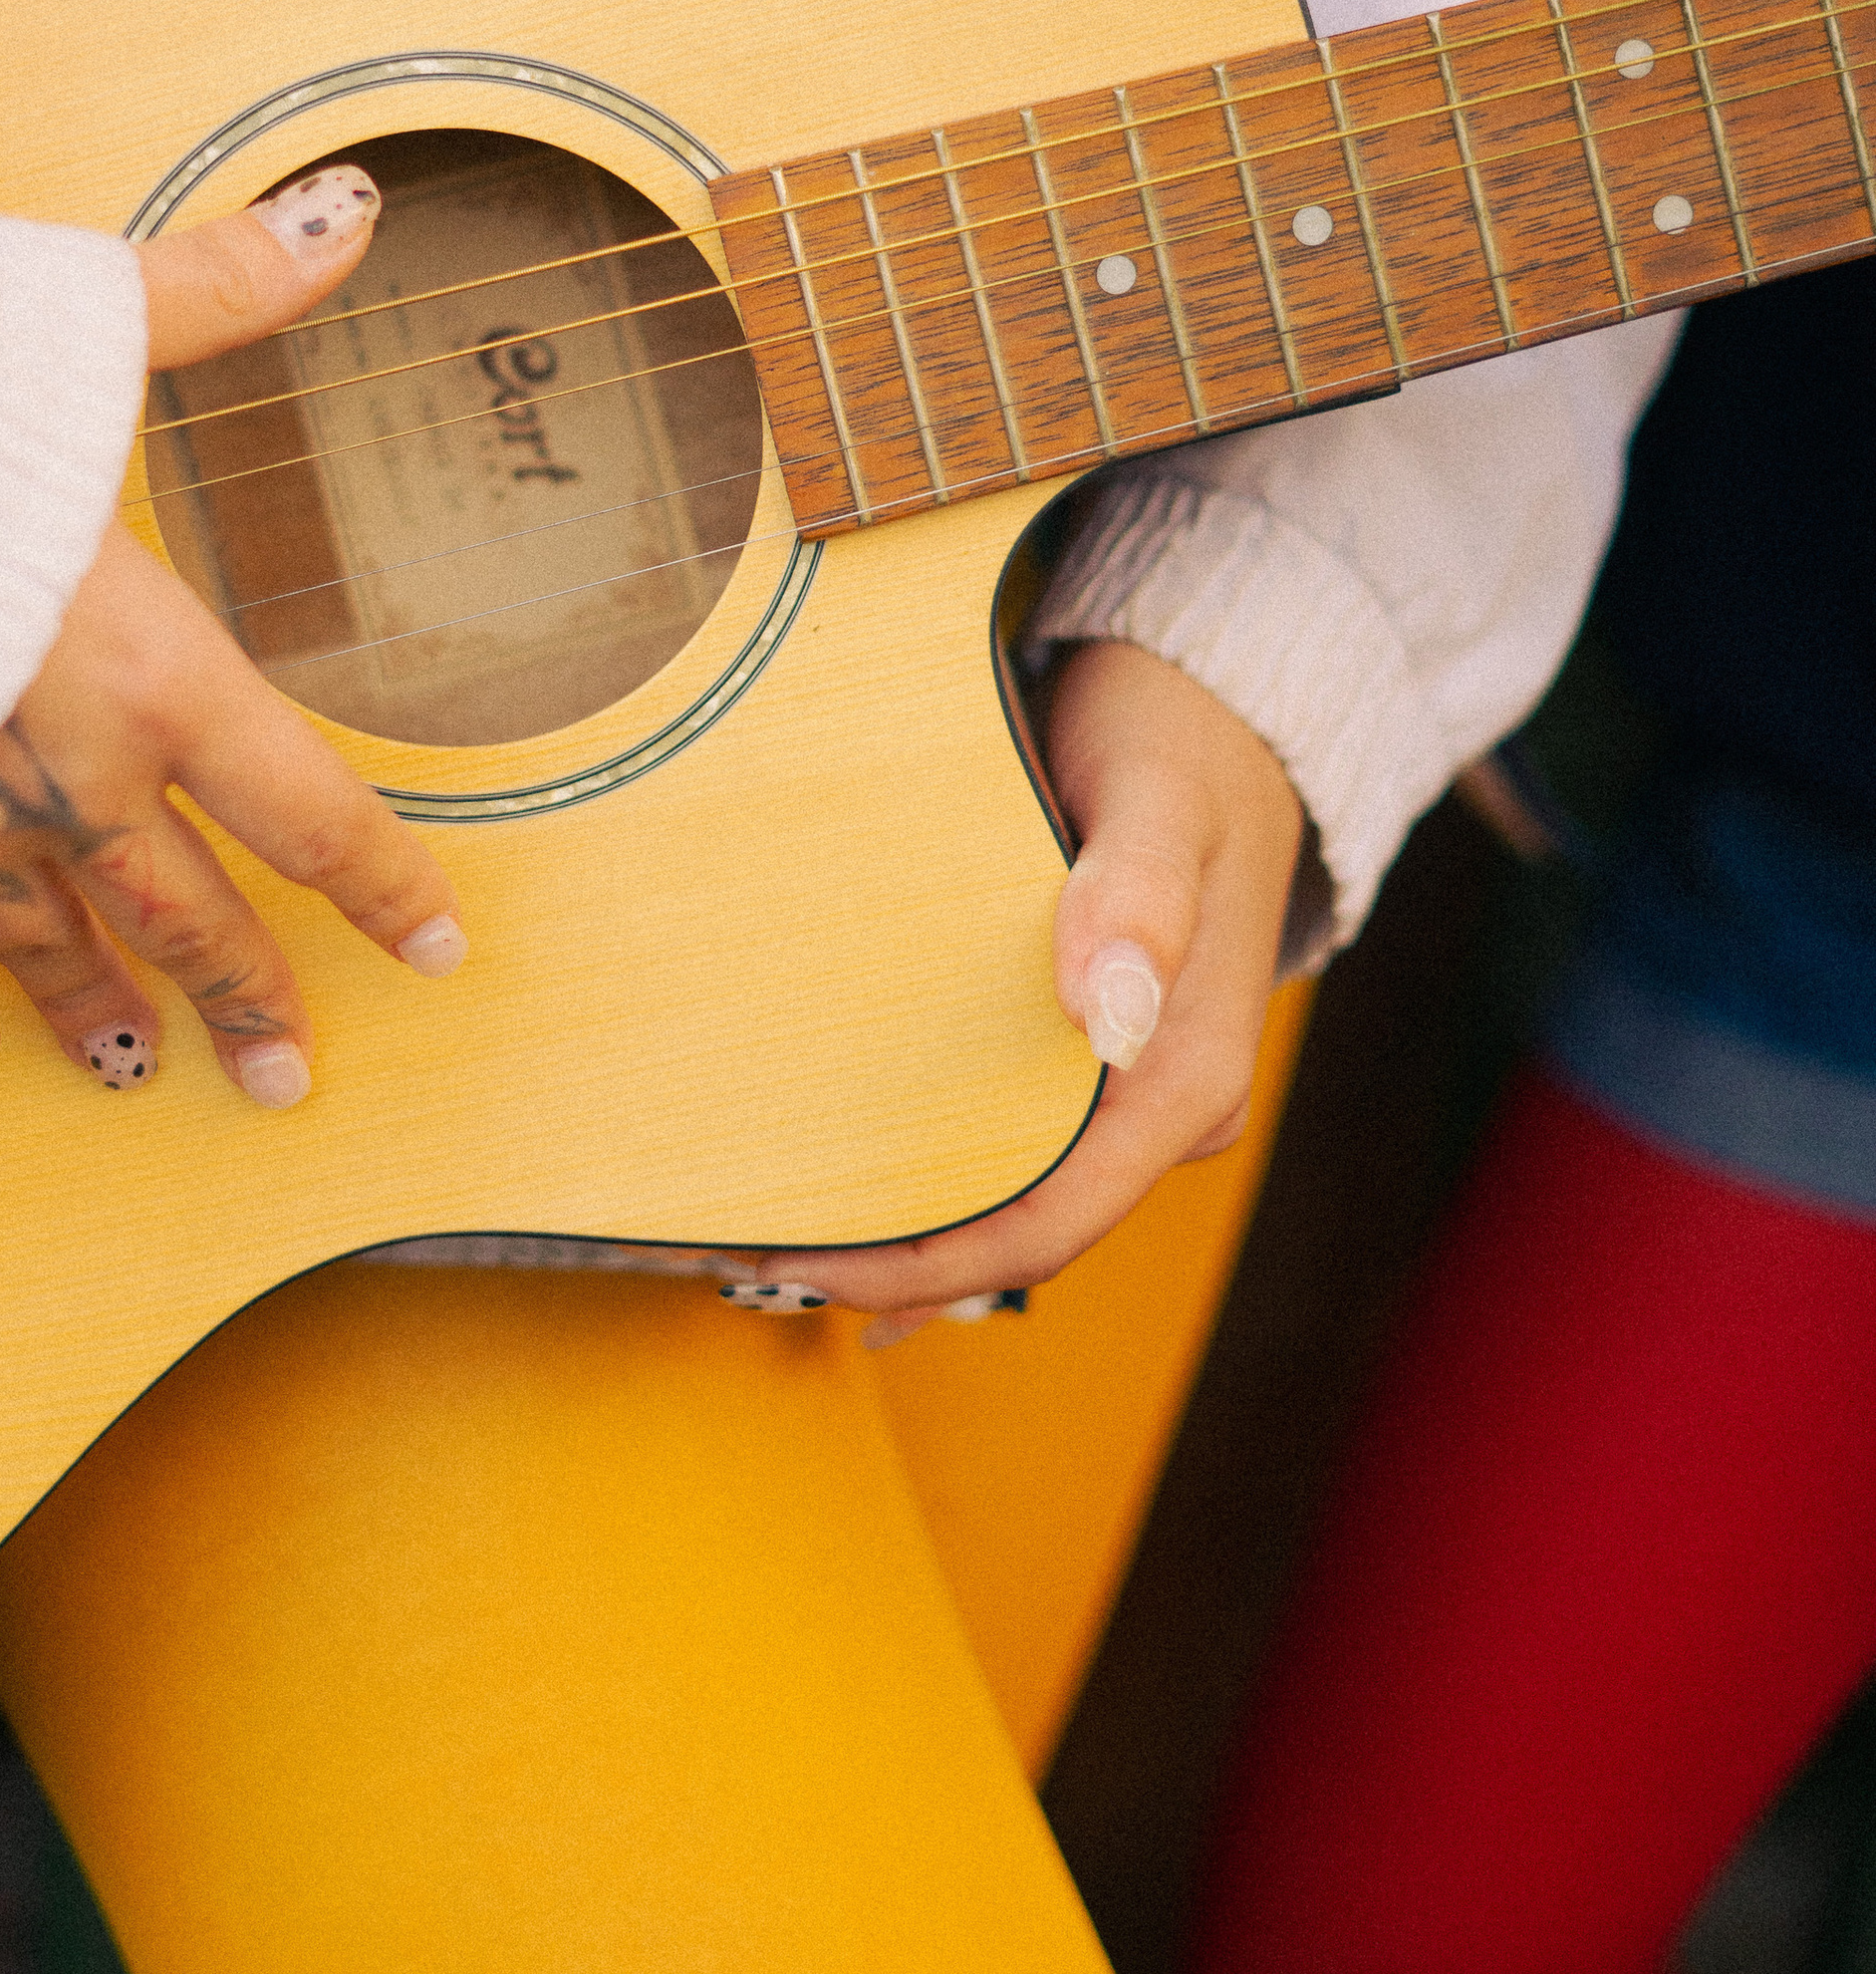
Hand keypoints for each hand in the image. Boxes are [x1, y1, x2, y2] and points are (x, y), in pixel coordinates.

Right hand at [0, 170, 464, 1102]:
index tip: (434, 944)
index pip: (305, 807)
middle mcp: (54, 778)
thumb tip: (351, 217)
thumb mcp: (62, 327)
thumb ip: (214, 291)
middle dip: (246, 996)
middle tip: (288, 1075)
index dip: (381, 883)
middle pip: (181, 915)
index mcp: (143, 670)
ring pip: (41, 955)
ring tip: (142, 1074)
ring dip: (99, 1017)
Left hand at [721, 639, 1300, 1334]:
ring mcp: (1135, 1089)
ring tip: (773, 1245)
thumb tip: (1107, 1013)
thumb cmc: (1181, 741)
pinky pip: (1019, 1155)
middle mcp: (1167, 1106)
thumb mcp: (1158, 799)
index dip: (930, 1263)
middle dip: (896, 1267)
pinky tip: (859, 1220)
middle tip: (748, 1259)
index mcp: (1186, 1077)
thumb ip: (1137, 896)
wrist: (1226, 705)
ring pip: (1018, 1205)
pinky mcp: (1099, 1058)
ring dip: (908, 1240)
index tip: (811, 1263)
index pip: (1051, 1222)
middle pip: (1025, 1237)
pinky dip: (937, 1193)